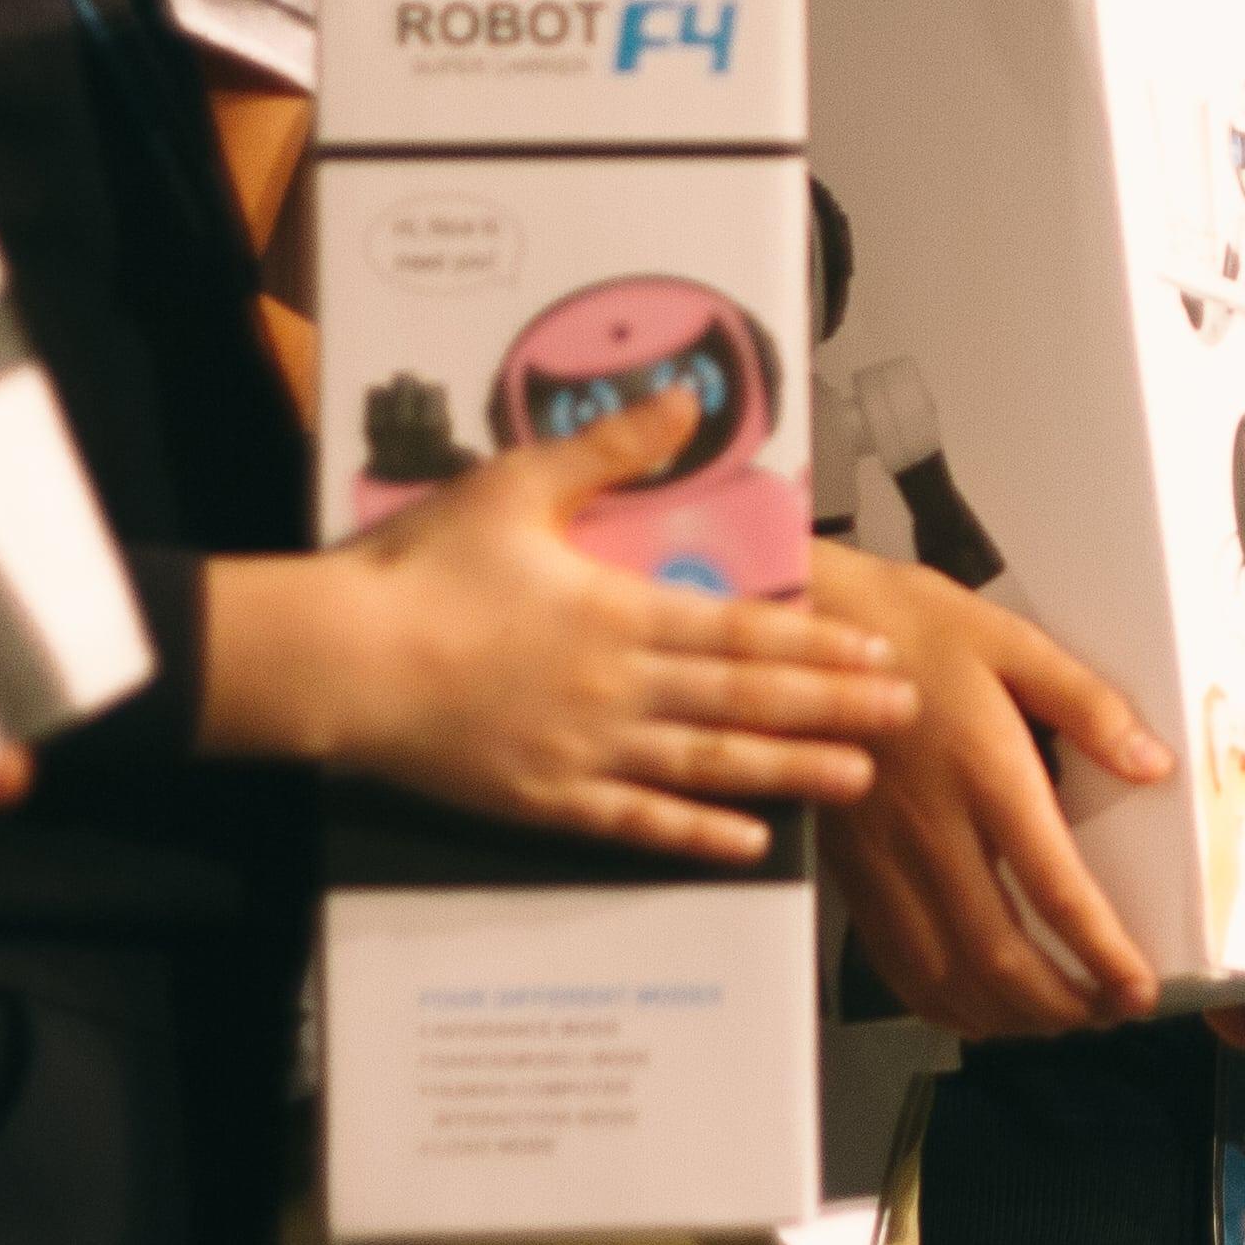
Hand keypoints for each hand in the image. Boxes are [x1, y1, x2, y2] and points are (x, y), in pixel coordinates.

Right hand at [200, 386, 914, 861]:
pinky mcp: (544, 800)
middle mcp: (621, 689)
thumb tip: (684, 399)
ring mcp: (585, 752)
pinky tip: (749, 845)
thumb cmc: (423, 567)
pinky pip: (637, 823)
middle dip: (834, 708)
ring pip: (711, 767)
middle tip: (906, 717)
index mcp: (623, 612)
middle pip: (749, 702)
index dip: (823, 646)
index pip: (747, 633)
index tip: (883, 652)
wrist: (337, 658)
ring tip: (859, 777)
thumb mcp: (519, 485)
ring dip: (791, 772)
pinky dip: (697, 835)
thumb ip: (611, 450)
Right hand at [809, 545, 1174, 1036]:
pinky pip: (896, 962)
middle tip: (1113, 1013)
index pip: (1053, 889)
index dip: (1101, 951)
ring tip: (1062, 1021)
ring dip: (1009, 1015)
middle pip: (999, 956)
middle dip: (1064, 1004)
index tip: (1141, 987)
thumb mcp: (1013, 642)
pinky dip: (942, 1003)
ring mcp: (885, 863)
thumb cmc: (915, 628)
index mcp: (984, 777)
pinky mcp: (853, 872)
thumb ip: (1088, 705)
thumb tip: (1154, 764)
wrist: (803, 629)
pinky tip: (978, 1009)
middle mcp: (933, 836)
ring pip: (945, 974)